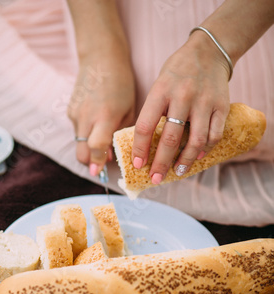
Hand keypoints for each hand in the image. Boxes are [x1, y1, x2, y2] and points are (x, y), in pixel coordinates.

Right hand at [68, 51, 135, 175]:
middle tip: (99, 164)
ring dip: (88, 147)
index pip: (96, 147)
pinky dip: (86, 133)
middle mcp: (87, 117)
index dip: (97, 162)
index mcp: (105, 116)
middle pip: (81, 152)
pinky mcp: (70, 110)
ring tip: (102, 139)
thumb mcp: (128, 109)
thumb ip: (120, 133)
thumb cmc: (121, 83)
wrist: (101, 57)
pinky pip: (77, 130)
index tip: (98, 172)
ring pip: (79, 142)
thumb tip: (113, 155)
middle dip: (89, 162)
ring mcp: (75, 114)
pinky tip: (95, 122)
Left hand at [132, 30, 230, 183]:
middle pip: (170, 139)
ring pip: (195, 141)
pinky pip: (214, 134)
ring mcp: (204, 102)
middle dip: (161, 163)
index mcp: (160, 91)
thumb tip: (145, 147)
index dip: (140, 148)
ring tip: (177, 173)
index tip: (137, 164)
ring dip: (185, 161)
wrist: (209, 51)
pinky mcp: (221, 106)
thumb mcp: (159, 86)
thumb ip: (154, 113)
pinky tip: (199, 156)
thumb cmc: (177, 74)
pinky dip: (206, 148)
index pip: (145, 126)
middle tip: (155, 178)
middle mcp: (182, 96)